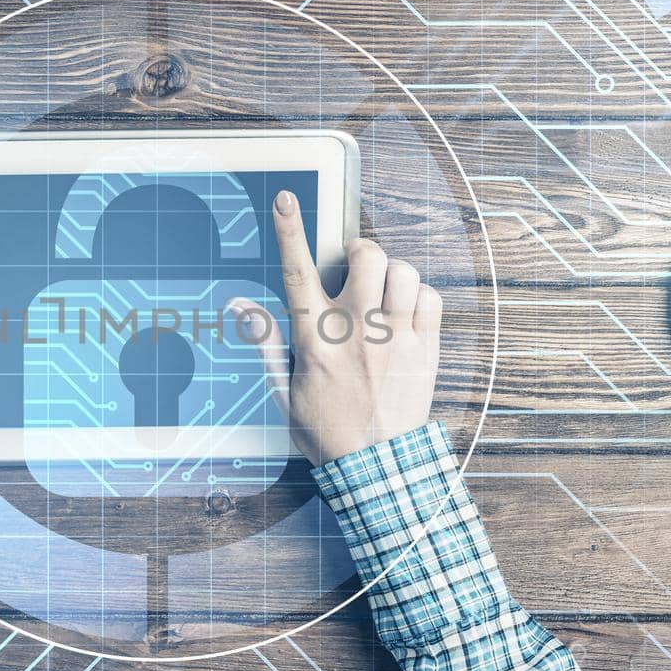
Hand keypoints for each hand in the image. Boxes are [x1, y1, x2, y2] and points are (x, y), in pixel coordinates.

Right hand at [230, 190, 441, 465]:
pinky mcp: (426, 350)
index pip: (296, 273)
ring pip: (404, 272)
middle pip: (367, 257)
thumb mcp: (283, 390)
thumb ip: (264, 342)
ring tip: (384, 294)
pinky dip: (420, 298)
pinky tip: (406, 315)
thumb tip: (239, 306)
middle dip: (362, 252)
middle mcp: (356, 332)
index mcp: (316, 340)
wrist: (375, 470)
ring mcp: (395, 340)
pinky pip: (431, 299)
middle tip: (356, 268)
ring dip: (393, 274)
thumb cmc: (325, 431)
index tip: (285, 199)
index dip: (289, 231)